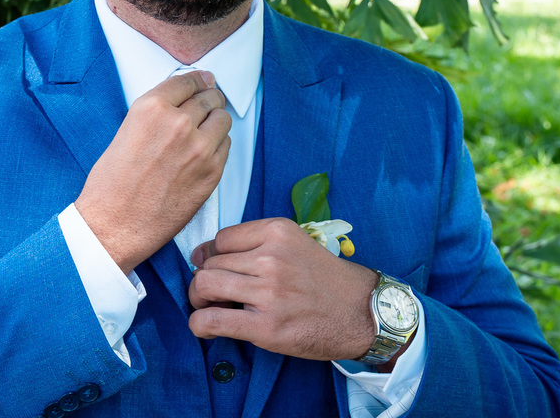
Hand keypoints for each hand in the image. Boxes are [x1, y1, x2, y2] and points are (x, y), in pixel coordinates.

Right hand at [75, 70, 230, 273]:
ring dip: (215, 122)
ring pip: (223, 119)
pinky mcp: (212, 172)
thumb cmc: (112, 184)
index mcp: (152, 108)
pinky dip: (218, 145)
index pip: (187, 81)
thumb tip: (181, 102)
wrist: (115, 225)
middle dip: (208, 99)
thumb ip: (155, 113)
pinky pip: (226, 146)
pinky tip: (203, 153)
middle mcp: (178, 123)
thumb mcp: (127, 131)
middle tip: (207, 104)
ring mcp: (199, 148)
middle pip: (209, 97)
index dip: (198, 80)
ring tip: (205, 130)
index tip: (204, 80)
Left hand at [187, 217, 378, 360]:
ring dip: (198, 299)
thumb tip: (204, 255)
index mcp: (277, 232)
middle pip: (211, 263)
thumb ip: (257, 244)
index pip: (221, 238)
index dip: (212, 256)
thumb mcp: (296, 244)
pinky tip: (205, 328)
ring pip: (205, 286)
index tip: (215, 268)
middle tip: (214, 294)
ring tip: (209, 307)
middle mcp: (271, 257)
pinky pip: (212, 320)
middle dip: (205, 279)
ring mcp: (269, 292)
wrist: (361, 312)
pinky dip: (198, 324)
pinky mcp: (267, 326)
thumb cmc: (326, 280)